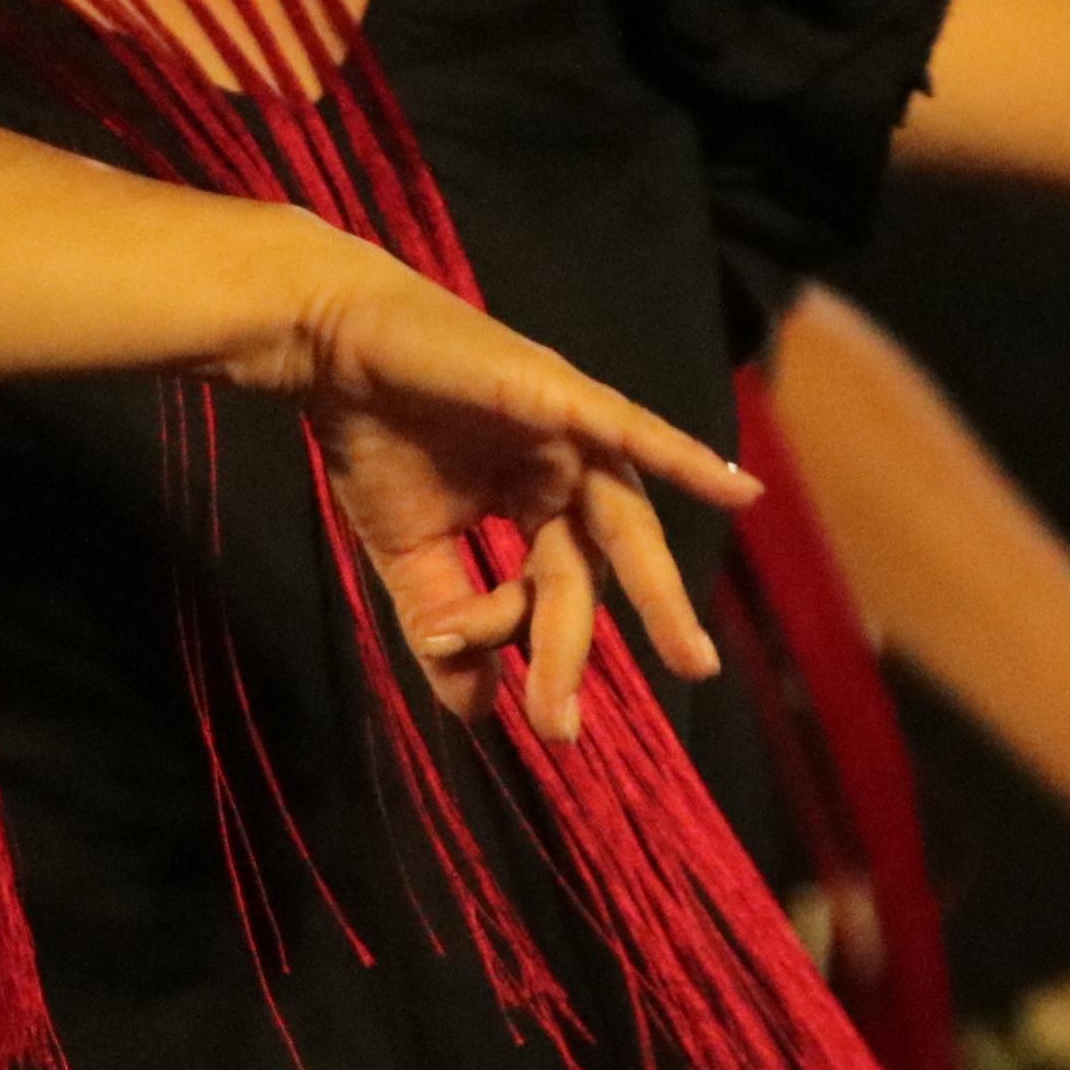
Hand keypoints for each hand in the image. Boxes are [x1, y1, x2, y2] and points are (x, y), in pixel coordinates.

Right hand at [242, 241, 757, 746]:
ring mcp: (570, 431)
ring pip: (625, 522)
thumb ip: (446, 626)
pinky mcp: (560, 393)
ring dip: (657, 593)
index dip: (499, 631)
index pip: (545, 591)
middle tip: (592, 723)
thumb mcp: (409, 552)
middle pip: (600, 568)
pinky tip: (739, 491)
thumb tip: (478, 715)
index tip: (445, 645)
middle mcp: (567, 470)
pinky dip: (685, 458)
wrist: (330, 347)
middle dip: (604, 642)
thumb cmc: (372, 436)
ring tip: (689, 660)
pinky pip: (633, 430)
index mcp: (538, 503)